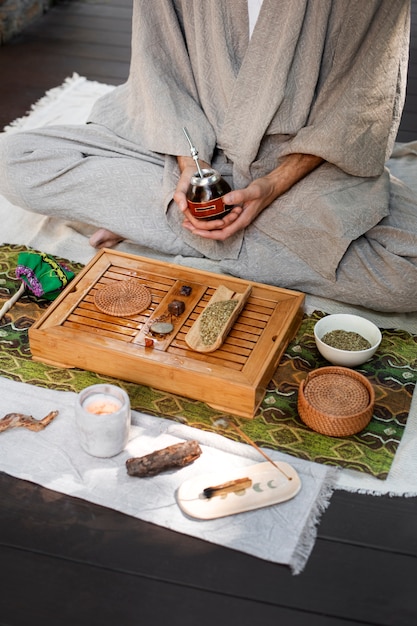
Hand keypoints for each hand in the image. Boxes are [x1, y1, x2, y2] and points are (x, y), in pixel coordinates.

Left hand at [176, 153, 323, 241]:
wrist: (272, 186)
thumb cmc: (264, 189)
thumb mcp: (253, 191)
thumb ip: (240, 196)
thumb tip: (225, 200)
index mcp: (242, 220)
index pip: (222, 233)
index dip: (208, 234)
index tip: (195, 230)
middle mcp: (238, 222)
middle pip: (217, 232)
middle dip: (201, 231)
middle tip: (186, 225)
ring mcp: (237, 218)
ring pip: (218, 227)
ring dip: (203, 225)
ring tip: (190, 221)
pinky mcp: (235, 212)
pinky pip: (220, 220)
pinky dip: (210, 218)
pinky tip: (203, 213)